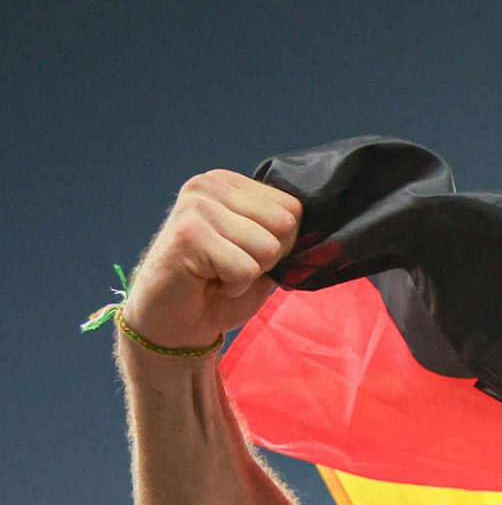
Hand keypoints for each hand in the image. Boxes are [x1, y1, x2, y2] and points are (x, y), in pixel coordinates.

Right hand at [122, 171, 301, 351]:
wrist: (174, 322)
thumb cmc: (220, 286)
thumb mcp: (262, 252)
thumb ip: (285, 233)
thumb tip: (324, 230)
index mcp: (229, 183)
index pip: (293, 208)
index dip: (281, 242)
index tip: (246, 252)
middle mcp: (209, 185)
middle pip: (285, 224)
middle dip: (267, 257)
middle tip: (231, 264)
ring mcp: (196, 207)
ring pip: (267, 247)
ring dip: (249, 273)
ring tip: (218, 272)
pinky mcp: (188, 235)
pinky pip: (245, 268)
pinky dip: (234, 286)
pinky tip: (208, 281)